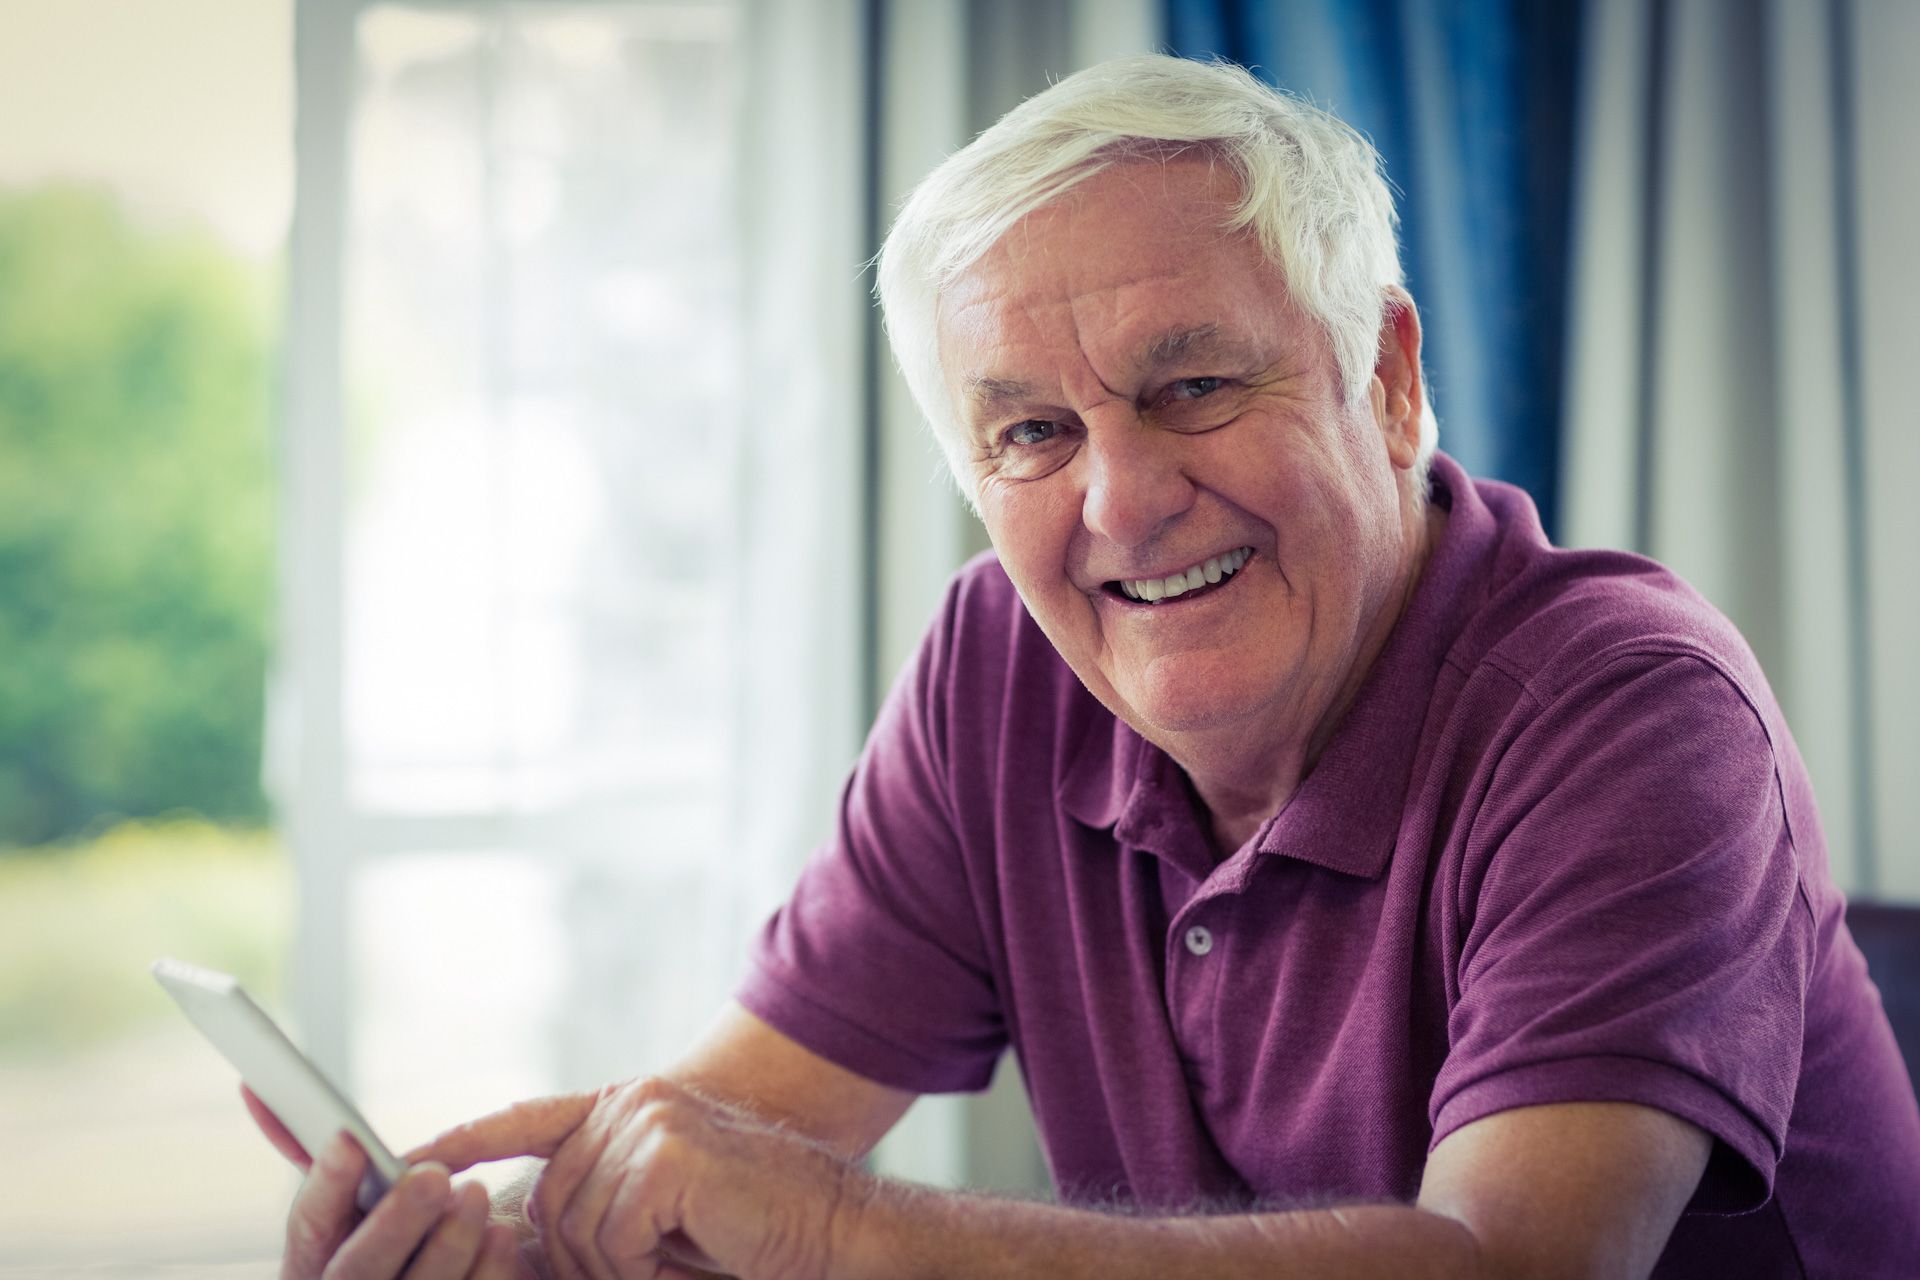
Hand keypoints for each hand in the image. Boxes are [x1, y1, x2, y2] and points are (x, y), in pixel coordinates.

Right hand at [242, 1085, 522, 1278]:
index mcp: (311, 1262)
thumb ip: (306, 1154)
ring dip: (450, 1242)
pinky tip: (501, 1234)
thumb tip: (257, 1088)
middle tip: (433, 1176)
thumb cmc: (367, 1240)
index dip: (325, 1184)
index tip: (349, 1141)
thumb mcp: (335, 1209)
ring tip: (475, 1194)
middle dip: (395, 1221)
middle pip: (358, 1269)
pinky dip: (488, 1271)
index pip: (308, 1227)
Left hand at [416, 1078, 867, 1279]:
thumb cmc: (747, 1232)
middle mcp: (631, 1103)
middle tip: (640, 1273)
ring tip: (671, 1266)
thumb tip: (510, 1232)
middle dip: (574, 1260)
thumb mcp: (656, 1213)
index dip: (466, 1138)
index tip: (406, 1156)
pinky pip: (613, 1234)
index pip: (527, 1118)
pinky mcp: (667, 1155)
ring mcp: (648, 1122)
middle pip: (545, 1200)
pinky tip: (686, 1254)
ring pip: (574, 1224)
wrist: (832, 1230)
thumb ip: (594, 1204)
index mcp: (626, 1107)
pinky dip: (641, 1265)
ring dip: (614, 1268)